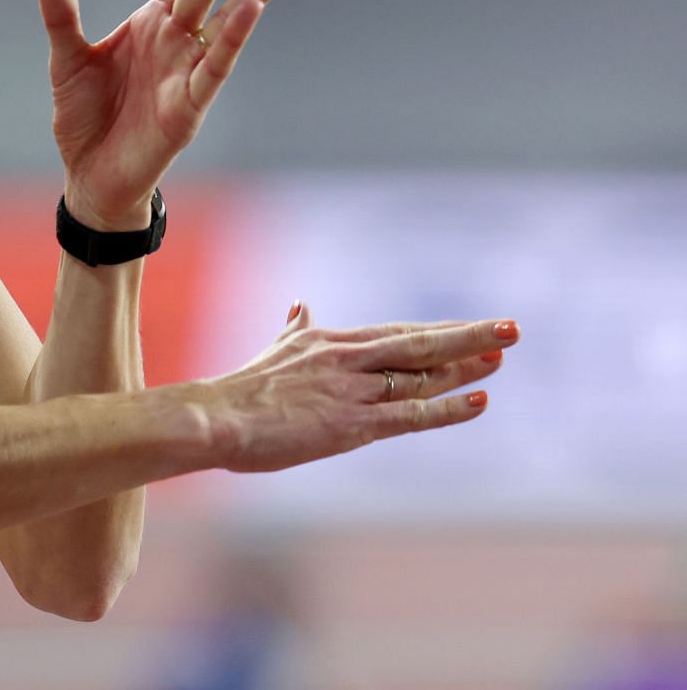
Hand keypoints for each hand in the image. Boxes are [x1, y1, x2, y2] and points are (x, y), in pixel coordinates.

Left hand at [36, 0, 300, 229]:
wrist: (90, 176)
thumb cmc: (85, 118)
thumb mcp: (67, 60)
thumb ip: (61, 16)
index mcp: (152, 23)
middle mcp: (176, 41)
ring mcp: (187, 71)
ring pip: (228, 22)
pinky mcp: (189, 107)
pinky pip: (214, 69)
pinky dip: (231, 40)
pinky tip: (250, 11)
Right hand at [204, 304, 517, 472]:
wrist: (216, 418)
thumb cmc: (240, 392)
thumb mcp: (274, 351)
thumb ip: (294, 329)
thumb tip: (300, 305)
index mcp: (329, 342)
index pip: (395, 334)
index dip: (436, 332)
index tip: (471, 329)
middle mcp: (348, 359)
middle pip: (420, 344)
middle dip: (467, 337)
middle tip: (510, 329)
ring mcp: (354, 391)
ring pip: (422, 376)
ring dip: (465, 368)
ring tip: (501, 358)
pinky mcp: (354, 423)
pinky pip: (412, 414)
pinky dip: (448, 408)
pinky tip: (479, 401)